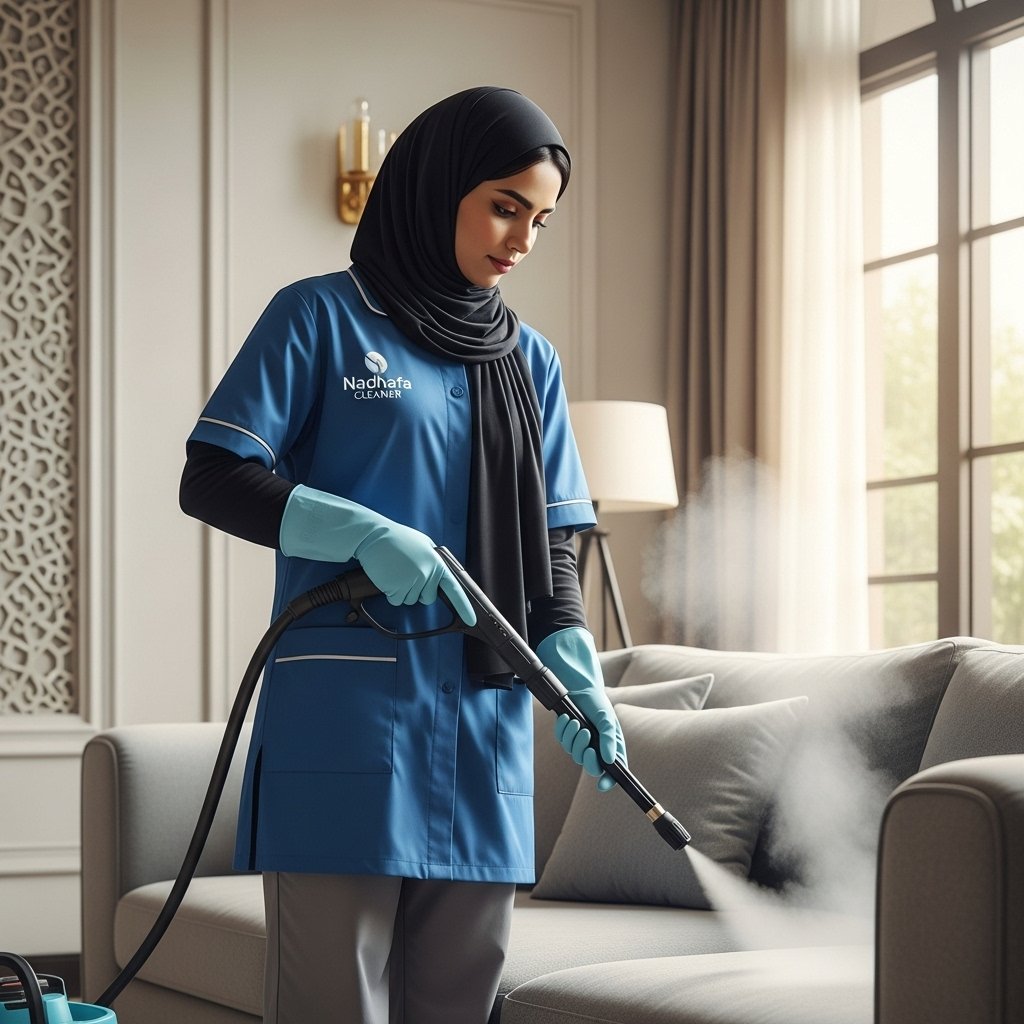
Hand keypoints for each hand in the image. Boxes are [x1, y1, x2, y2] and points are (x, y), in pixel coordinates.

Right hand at [355, 521, 475, 624]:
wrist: (374, 536)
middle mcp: (428, 574)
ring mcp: (413, 581)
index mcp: (437, 563)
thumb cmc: (397, 539)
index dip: (464, 607)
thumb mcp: (423, 545)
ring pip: (410, 600)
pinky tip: (389, 576)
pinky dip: (391, 593)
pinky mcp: (397, 588)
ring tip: (396, 570)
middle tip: (407, 573)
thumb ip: (434, 562)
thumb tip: (439, 577)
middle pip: (428, 599)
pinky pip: (397, 601)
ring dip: (402, 590)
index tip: (471, 621)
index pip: (455, 589)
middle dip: (418, 591)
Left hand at [536, 627, 625, 790]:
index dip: (609, 780)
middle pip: (591, 766)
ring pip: (574, 754)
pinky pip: (562, 741)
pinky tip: (567, 719)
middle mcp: (596, 746)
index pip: (613, 770)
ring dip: (574, 739)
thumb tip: (610, 761)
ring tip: (577, 723)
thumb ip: (610, 739)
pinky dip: (564, 731)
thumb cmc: (596, 702)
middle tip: (586, 742)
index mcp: (611, 745)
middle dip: (587, 757)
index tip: (602, 785)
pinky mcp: (566, 734)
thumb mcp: (607, 718)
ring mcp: (580, 741)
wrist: (577, 687)